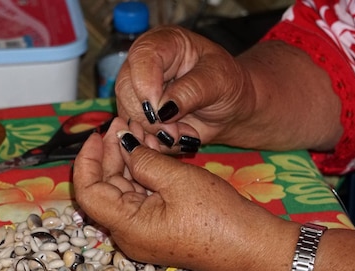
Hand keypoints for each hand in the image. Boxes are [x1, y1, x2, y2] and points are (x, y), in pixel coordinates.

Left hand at [74, 118, 354, 270]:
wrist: (252, 248)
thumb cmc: (218, 217)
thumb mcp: (179, 180)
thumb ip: (145, 160)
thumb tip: (125, 145)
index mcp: (127, 227)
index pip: (88, 192)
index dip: (87, 160)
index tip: (97, 133)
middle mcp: (128, 234)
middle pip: (103, 190)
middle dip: (108, 156)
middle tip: (121, 124)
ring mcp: (142, 233)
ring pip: (121, 192)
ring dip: (124, 163)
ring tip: (135, 132)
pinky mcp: (157, 229)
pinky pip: (138, 199)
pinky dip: (139, 176)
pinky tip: (147, 153)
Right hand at [114, 25, 255, 150]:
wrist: (230, 108)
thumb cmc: (228, 85)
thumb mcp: (218, 81)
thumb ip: (190, 91)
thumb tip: (162, 109)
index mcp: (164, 43)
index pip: (140, 58)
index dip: (146, 87)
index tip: (161, 111)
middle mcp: (144, 65)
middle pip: (125, 89)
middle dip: (149, 117)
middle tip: (175, 130)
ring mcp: (138, 91)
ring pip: (127, 115)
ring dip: (153, 133)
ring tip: (182, 134)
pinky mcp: (138, 115)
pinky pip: (134, 133)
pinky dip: (154, 143)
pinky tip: (175, 139)